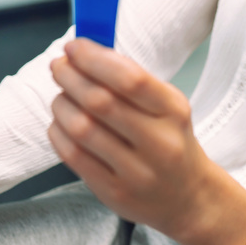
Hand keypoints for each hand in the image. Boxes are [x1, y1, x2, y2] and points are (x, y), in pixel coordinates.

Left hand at [48, 38, 245, 244]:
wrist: (188, 197)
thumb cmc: (171, 141)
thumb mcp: (168, 107)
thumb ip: (132, 81)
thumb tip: (86, 53)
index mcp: (174, 112)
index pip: (131, 79)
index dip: (95, 59)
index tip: (74, 46)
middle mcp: (159, 143)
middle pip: (101, 102)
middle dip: (71, 77)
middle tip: (59, 65)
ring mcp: (135, 172)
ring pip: (82, 128)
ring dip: (61, 104)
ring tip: (60, 95)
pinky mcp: (113, 192)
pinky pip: (73, 156)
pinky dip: (58, 131)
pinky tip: (60, 122)